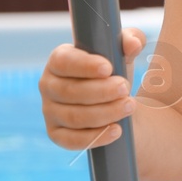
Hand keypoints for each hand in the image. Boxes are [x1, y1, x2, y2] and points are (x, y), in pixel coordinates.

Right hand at [39, 27, 145, 149]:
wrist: (115, 103)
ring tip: (129, 106)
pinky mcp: (56, 134)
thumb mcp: (123, 53)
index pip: (64, 61)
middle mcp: (48, 85)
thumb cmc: (115, 72)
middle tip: (125, 88)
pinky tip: (117, 130)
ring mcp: (50, 111)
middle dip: (101, 91)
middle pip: (70, 91)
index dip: (84, 65)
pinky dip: (96, 137)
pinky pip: (71, 140)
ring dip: (104, 113)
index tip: (108, 68)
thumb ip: (130, 40)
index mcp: (59, 60)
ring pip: (74, 117)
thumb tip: (133, 43)